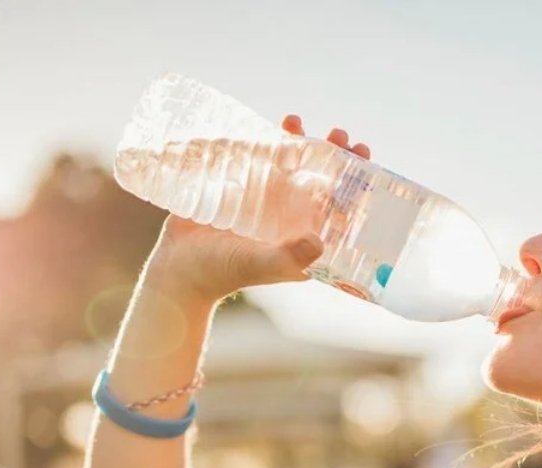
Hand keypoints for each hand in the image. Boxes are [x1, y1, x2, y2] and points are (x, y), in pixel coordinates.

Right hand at [143, 116, 372, 303]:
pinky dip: (267, 141)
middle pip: (321, 180)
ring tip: (296, 121)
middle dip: (333, 156)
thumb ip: (288, 257)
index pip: (340, 208)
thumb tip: (320, 241)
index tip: (364, 159)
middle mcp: (291, 219)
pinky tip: (270, 126)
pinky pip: (260, 160)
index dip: (356, 185)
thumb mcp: (258, 265)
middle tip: (340, 135)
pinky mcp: (242, 189)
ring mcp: (267, 202)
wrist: (177, 268)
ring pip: (291, 165)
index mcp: (305, 239)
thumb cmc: (221, 273)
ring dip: (300, 142)